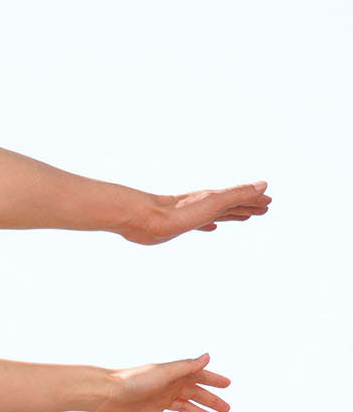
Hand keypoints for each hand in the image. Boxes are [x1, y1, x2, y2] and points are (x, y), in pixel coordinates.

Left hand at [92, 354, 231, 411]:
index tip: (228, 384)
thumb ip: (187, 367)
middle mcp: (167, 388)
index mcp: (172, 376)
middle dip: (211, 401)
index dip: (213, 380)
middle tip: (227, 409)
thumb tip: (208, 356)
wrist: (106, 394)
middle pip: (194, 395)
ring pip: (185, 410)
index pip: (198, 377)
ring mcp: (159, 403)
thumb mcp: (164, 372)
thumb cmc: (132, 380)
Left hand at [122, 182, 269, 244]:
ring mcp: (190, 215)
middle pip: (231, 205)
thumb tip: (264, 185)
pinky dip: (208, 224)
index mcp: (213, 200)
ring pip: (217, 214)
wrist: (141, 218)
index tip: (269, 202)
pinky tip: (209, 226)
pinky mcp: (177, 226)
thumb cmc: (176, 212)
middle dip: (247, 206)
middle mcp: (203, 205)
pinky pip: (198, 224)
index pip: (240, 199)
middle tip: (263, 208)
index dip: (255, 201)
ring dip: (231, 214)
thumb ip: (237, 194)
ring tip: (243, 217)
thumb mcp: (213, 202)